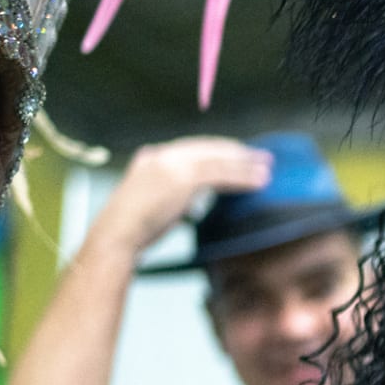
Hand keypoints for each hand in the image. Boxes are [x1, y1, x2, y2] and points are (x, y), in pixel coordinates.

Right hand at [88, 136, 271, 256]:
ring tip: (268, 167)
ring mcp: (171, 165)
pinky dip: (242, 177)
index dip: (218, 151)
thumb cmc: (134, 230)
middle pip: (207, 148)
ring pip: (217, 159)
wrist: (117, 236)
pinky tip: (260, 181)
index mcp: (152, 158)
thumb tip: (192, 206)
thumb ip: (174, 199)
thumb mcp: (155, 206)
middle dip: (235, 152)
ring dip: (245, 163)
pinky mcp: (182, 179)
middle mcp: (161, 155)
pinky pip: (220, 174)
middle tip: (261, 156)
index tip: (238, 155)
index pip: (192, 149)